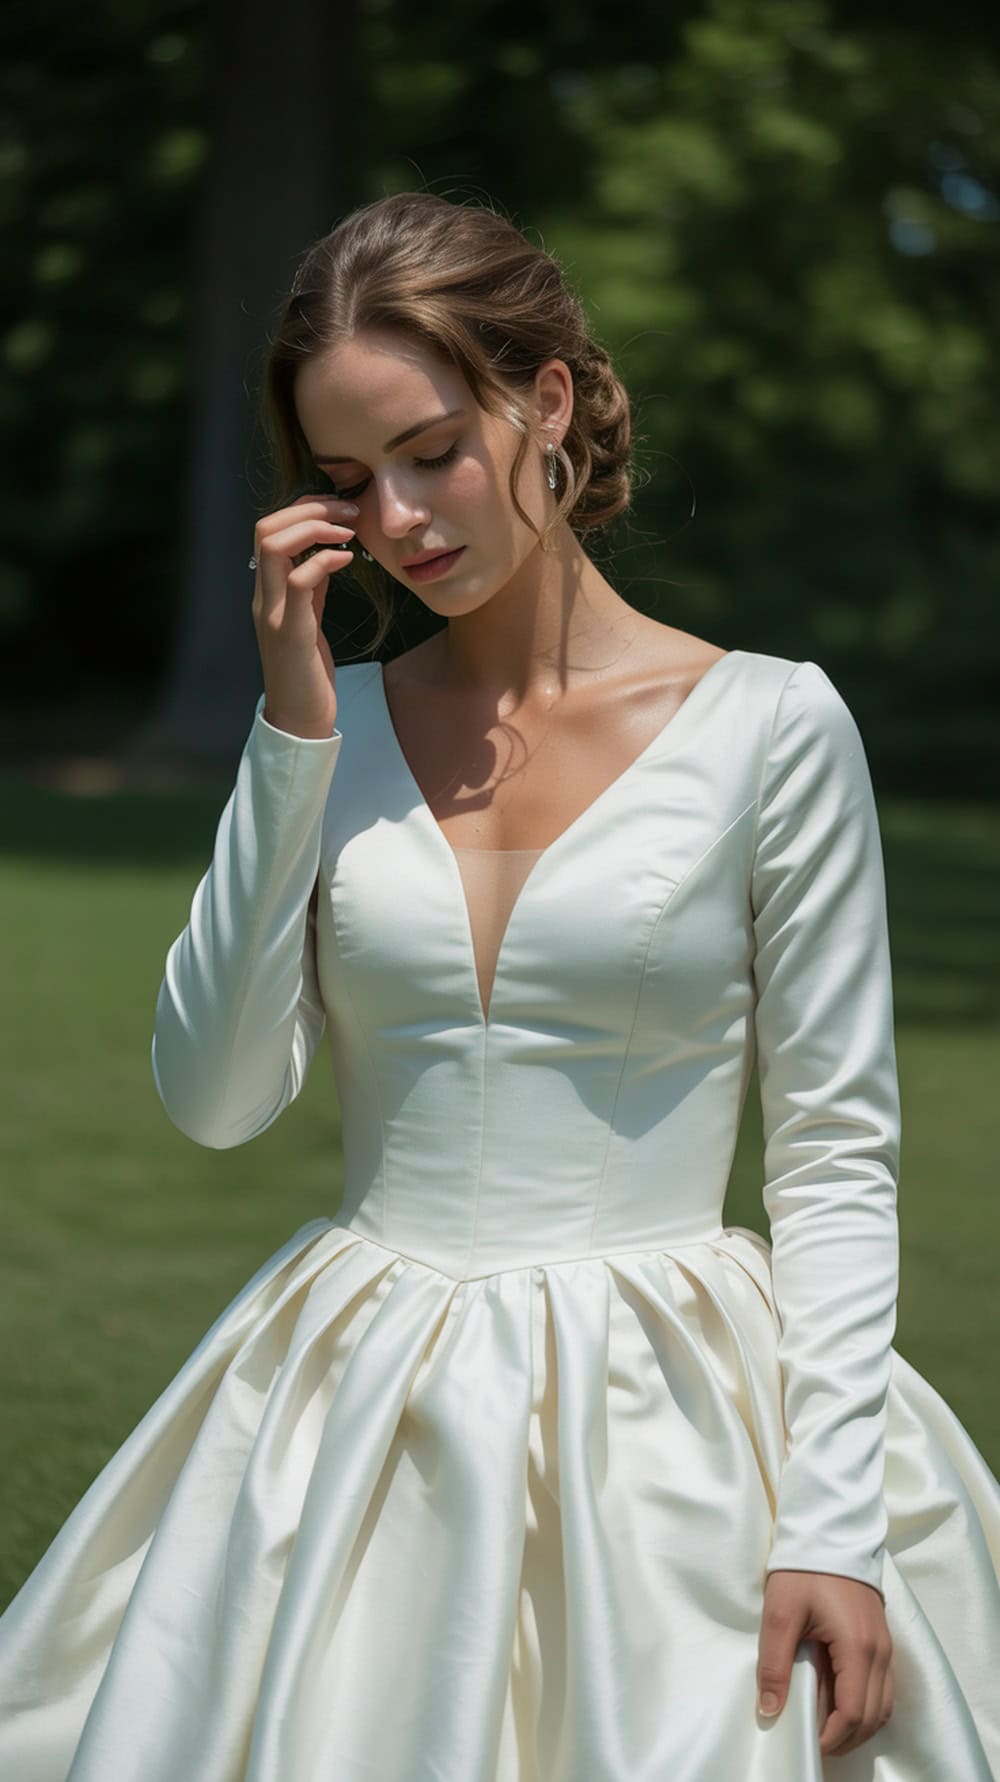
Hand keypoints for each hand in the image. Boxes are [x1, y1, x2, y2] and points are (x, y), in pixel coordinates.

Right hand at [251, 492, 359, 737]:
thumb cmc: (307, 673)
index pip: (269, 529)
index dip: (303, 509)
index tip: (340, 512)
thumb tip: (326, 554)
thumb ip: (310, 587)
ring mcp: (274, 614)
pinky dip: (325, 560)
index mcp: (267, 592)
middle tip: (349, 511)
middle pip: (266, 527)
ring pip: (275, 546)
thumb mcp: (308, 619)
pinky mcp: (292, 634)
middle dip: (310, 507)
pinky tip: (348, 559)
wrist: (300, 721)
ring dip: (316, 526)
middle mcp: (263, 598)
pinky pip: (300, 582)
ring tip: (348, 530)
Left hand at [757, 1569, 893, 1757]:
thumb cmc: (804, 1569)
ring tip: (827, 1730)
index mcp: (857, 1647)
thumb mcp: (781, 1612)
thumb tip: (770, 1709)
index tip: (808, 1743)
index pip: (853, 1712)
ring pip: (883, 1705)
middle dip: (846, 1738)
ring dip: (859, 1725)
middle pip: (874, 1716)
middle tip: (816, 1743)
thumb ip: (774, 1663)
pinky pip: (883, 1687)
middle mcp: (880, 1652)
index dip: (832, 1737)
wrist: (830, 1531)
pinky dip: (867, 1706)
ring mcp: (885, 1646)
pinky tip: (841, 1703)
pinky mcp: (882, 1638)